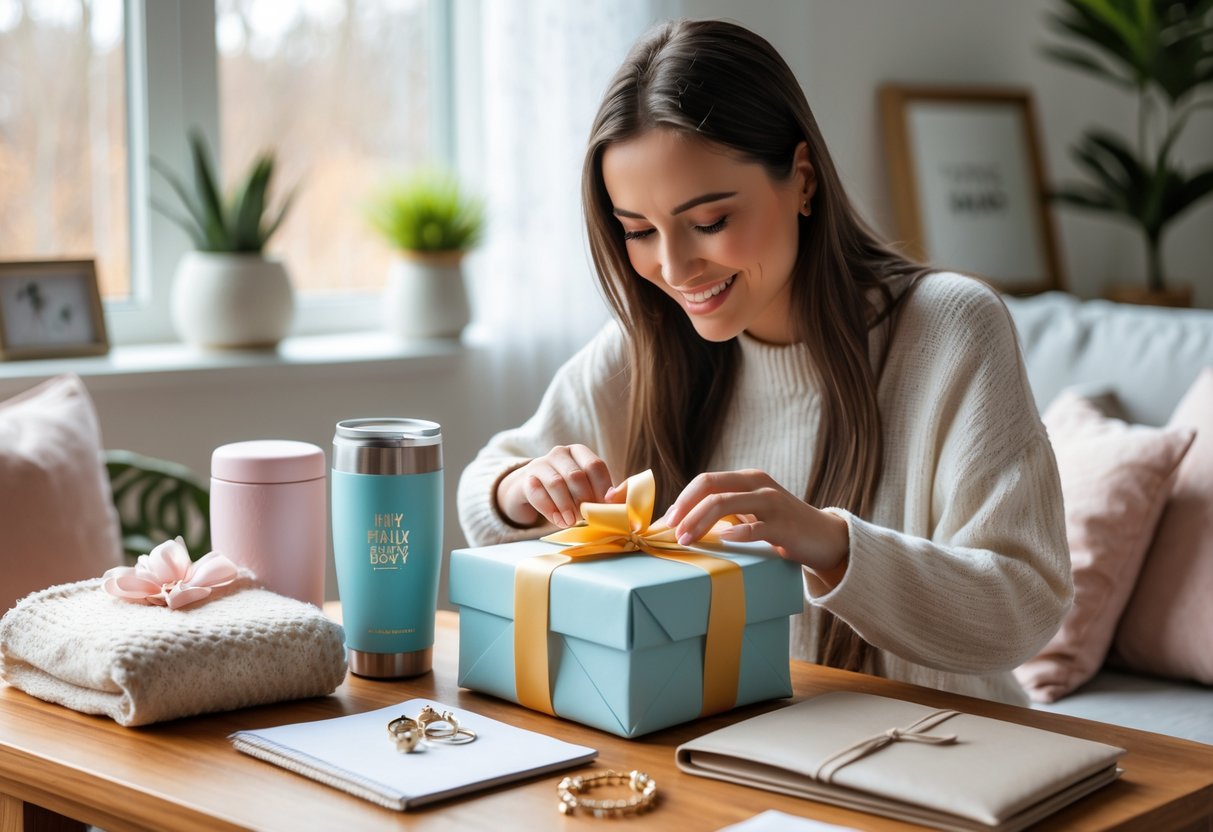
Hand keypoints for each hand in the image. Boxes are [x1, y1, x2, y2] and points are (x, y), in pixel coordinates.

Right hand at [496, 445, 616, 528]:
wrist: (531, 489)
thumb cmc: (565, 489)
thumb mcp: (583, 486)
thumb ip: (599, 492)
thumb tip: (613, 500)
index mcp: (578, 452)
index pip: (595, 465)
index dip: (602, 488)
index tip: (604, 507)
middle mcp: (559, 453)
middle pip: (576, 475)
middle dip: (584, 499)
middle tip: (587, 517)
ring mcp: (540, 464)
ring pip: (556, 483)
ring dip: (566, 506)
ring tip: (571, 521)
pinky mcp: (525, 479)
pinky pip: (537, 494)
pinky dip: (549, 510)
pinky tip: (558, 521)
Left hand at [663, 469, 848, 571]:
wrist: (824, 538)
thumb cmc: (781, 526)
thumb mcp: (752, 511)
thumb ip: (724, 509)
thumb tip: (681, 518)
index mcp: (747, 478)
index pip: (706, 481)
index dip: (683, 498)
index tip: (667, 520)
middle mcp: (759, 485)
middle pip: (711, 488)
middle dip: (686, 509)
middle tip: (672, 531)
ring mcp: (772, 503)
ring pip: (725, 504)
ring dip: (700, 522)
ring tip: (686, 540)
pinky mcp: (784, 526)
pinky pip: (755, 527)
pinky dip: (735, 533)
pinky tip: (723, 540)